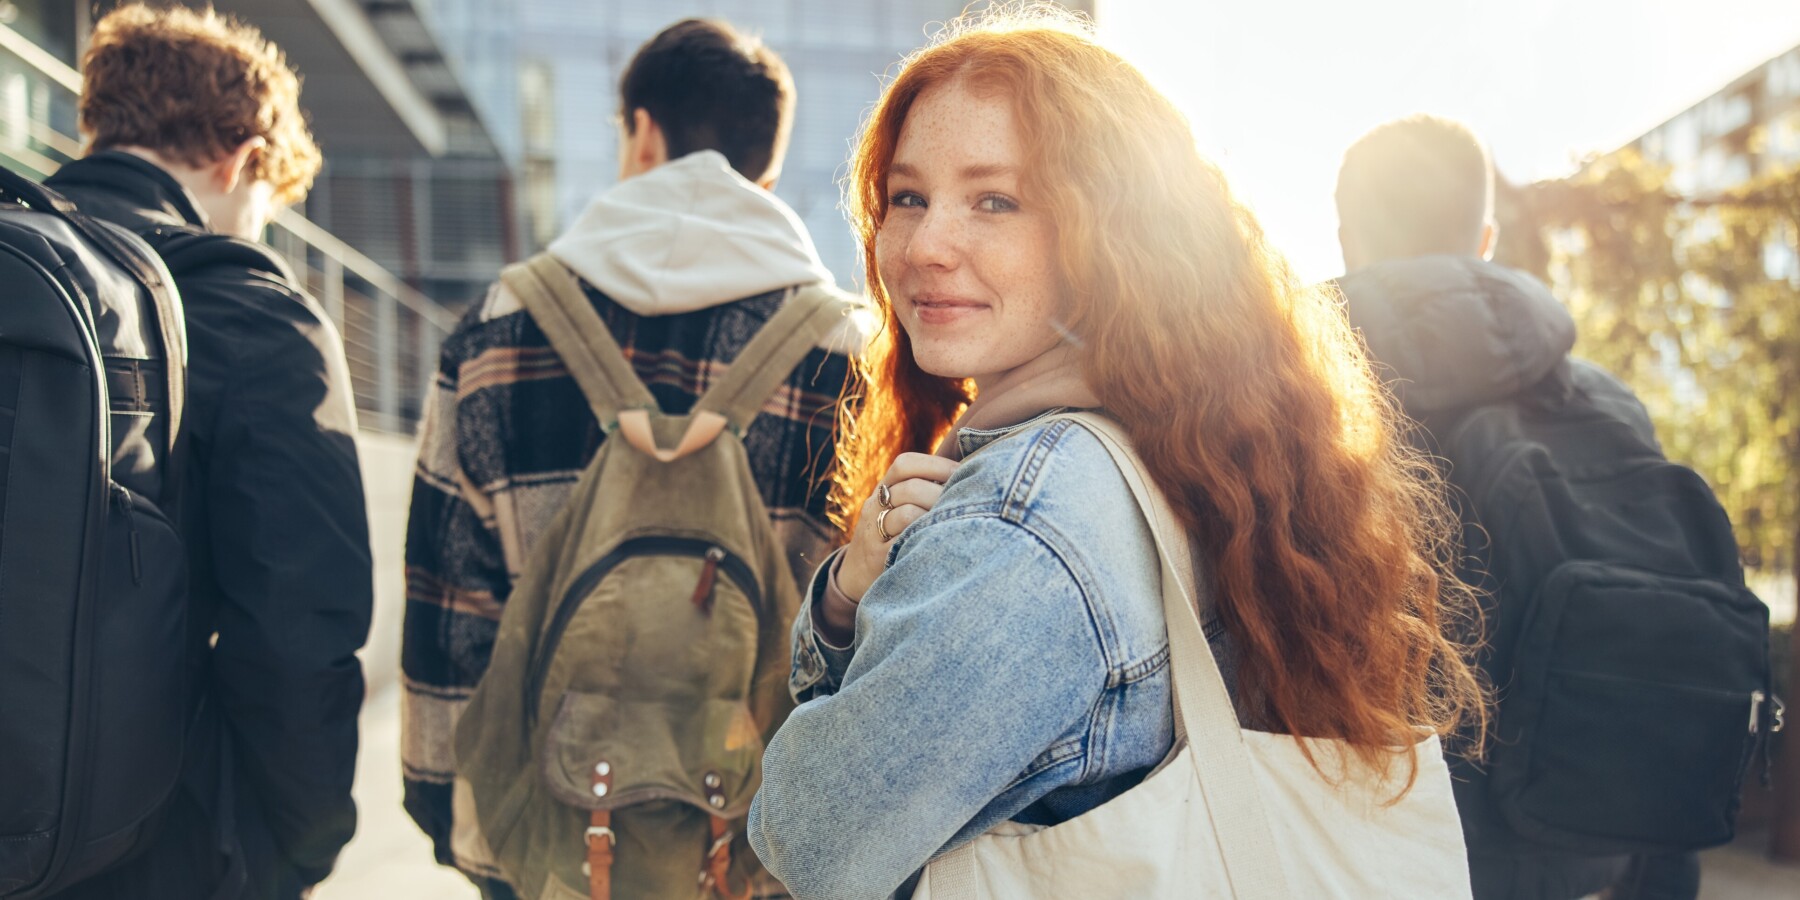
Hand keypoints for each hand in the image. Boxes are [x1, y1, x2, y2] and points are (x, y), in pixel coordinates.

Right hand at [837, 452, 958, 600]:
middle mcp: (875, 507)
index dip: (936, 465)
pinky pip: (904, 543)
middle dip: (942, 493)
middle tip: (966, 503)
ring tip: (956, 523)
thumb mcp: (895, 508)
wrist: (855, 574)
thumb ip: (922, 490)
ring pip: (908, 514)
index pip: (905, 464)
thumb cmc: (890, 536)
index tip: (962, 472)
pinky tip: (942, 541)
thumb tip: (967, 474)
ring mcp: (874, 532)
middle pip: (910, 488)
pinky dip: (925, 539)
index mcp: (882, 489)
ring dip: (936, 517)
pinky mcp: (878, 558)